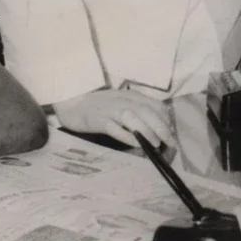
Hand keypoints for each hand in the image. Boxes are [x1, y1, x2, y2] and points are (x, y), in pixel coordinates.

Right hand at [52, 89, 172, 148]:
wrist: (69, 101)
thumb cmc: (96, 105)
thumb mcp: (120, 104)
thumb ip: (136, 111)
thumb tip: (157, 130)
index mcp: (129, 95)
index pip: (155, 105)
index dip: (166, 120)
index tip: (171, 136)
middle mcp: (121, 100)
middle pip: (146, 111)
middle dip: (161, 127)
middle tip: (171, 144)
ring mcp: (108, 109)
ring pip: (132, 117)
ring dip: (146, 131)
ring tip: (155, 144)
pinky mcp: (96, 119)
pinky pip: (113, 127)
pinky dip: (126, 135)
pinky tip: (135, 144)